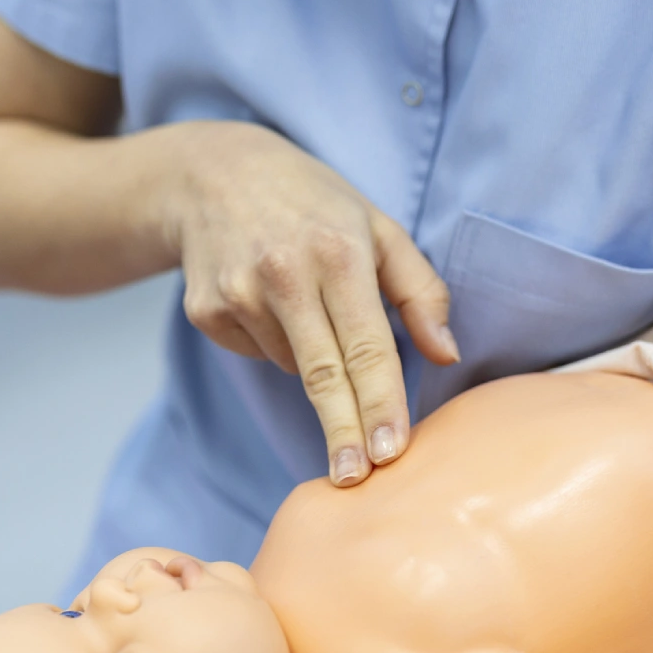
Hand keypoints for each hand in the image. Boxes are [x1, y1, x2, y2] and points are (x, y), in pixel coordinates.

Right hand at [165, 122, 458, 485]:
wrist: (213, 174)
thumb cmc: (315, 205)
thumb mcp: (378, 228)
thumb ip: (419, 291)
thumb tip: (446, 354)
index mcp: (336, 252)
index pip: (366, 345)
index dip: (379, 403)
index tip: (389, 451)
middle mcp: (283, 273)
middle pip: (323, 376)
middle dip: (343, 433)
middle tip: (354, 479)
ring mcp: (237, 293)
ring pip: (293, 367)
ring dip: (313, 359)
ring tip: (304, 302)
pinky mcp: (206, 311)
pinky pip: (257, 354)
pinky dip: (274, 343)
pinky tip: (268, 301)